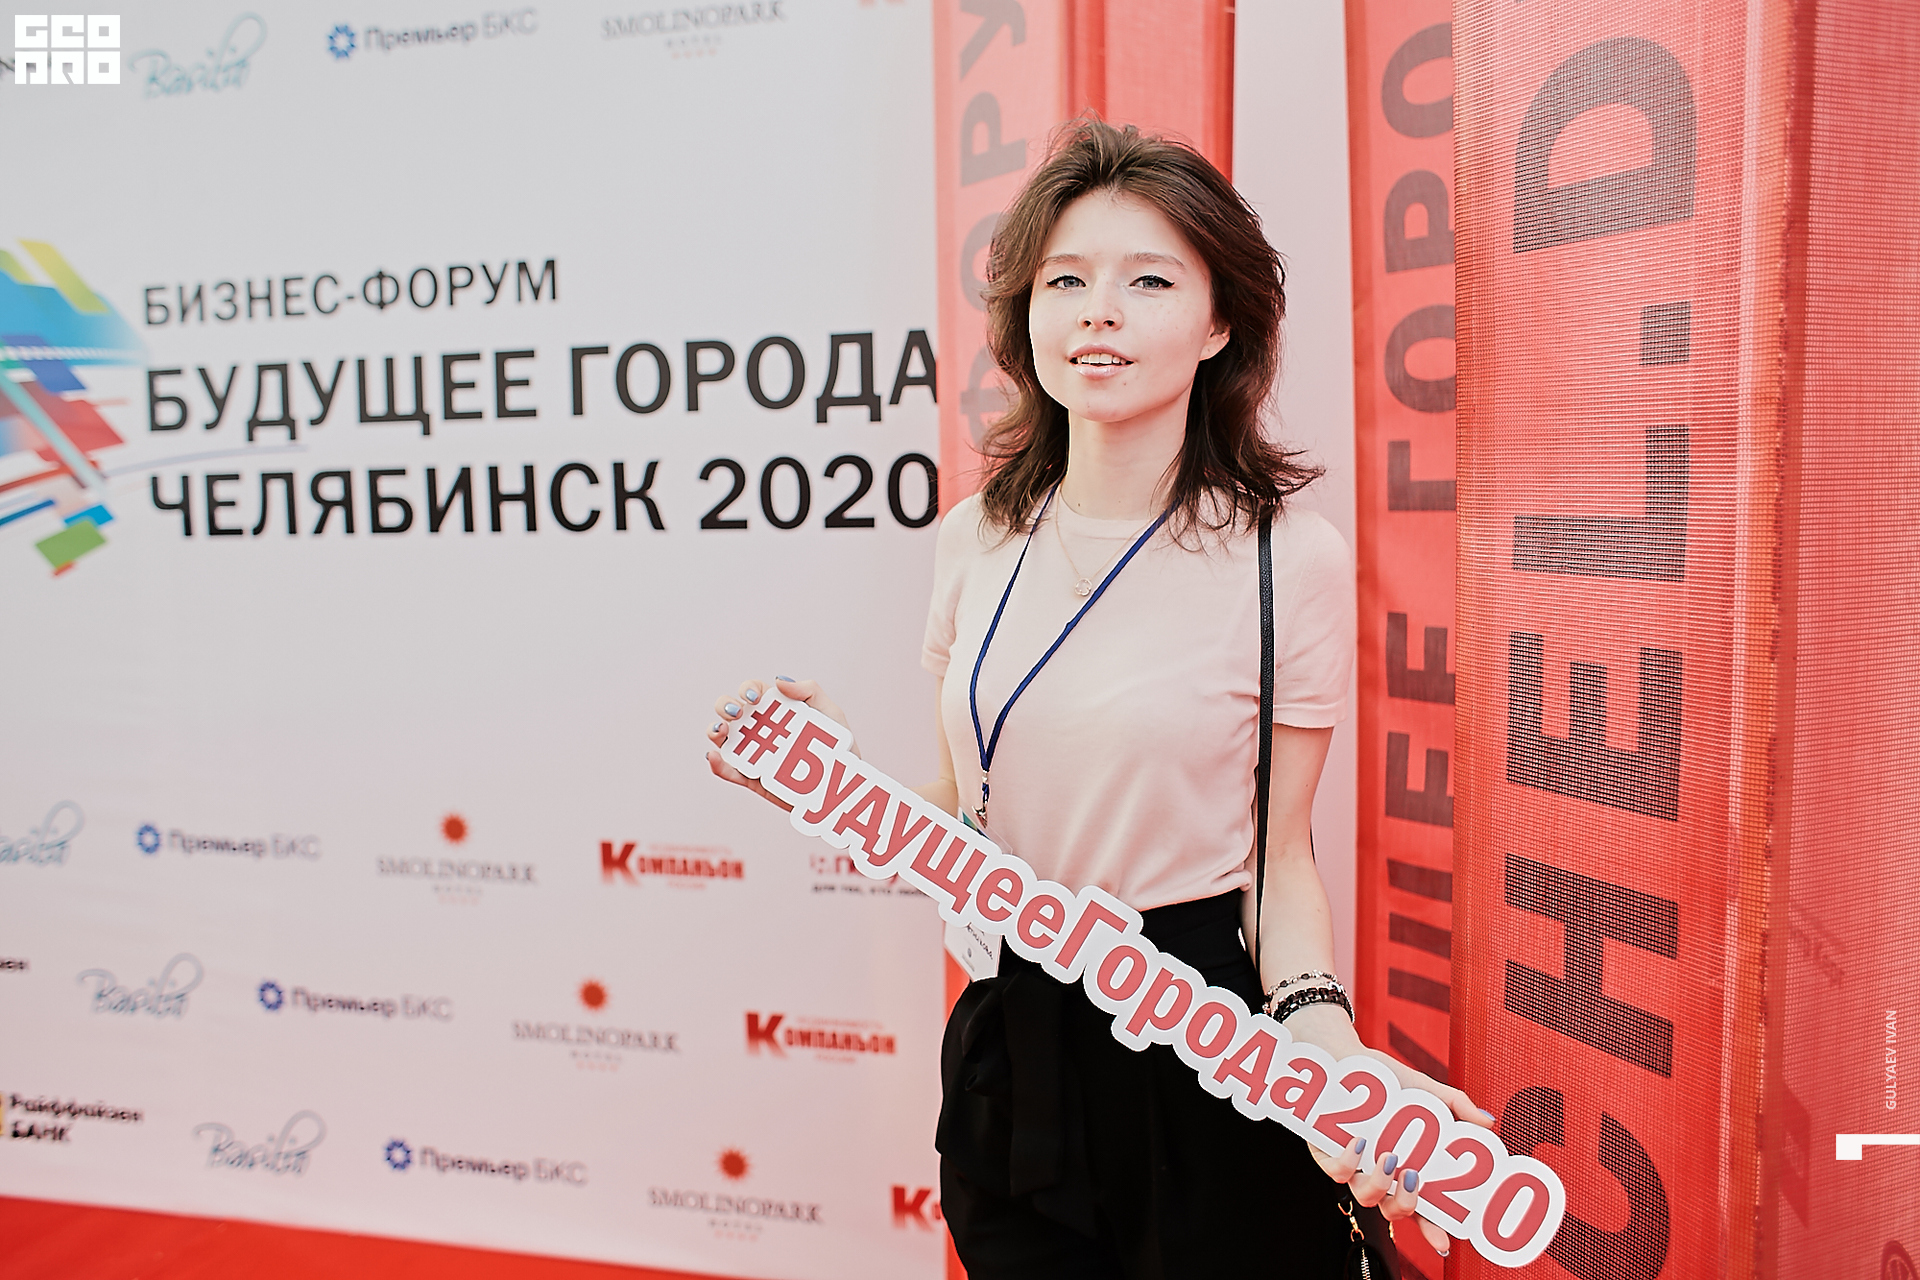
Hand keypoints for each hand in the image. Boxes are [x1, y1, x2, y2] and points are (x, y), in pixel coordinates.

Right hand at [704, 677, 855, 808]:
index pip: (754, 691)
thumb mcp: (830, 713)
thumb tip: (779, 680)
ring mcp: (753, 753)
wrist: (843, 785)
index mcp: (776, 709)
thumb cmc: (837, 746)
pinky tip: (714, 757)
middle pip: (730, 710)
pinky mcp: (752, 779)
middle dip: (725, 705)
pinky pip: (729, 771)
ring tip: (720, 730)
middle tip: (737, 713)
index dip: (748, 688)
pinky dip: (717, 764)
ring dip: (715, 730)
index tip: (754, 697)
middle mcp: (759, 728)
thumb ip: (809, 690)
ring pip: (723, 738)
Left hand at [1293, 1006, 1496, 1259]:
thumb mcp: (1427, 1091)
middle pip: (1395, 1211)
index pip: (1424, 1209)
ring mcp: (1354, 1167)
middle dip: (1408, 1205)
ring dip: (1381, 1184)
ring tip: (1390, 1157)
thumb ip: (1459, 1106)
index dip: (1434, 1230)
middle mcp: (1381, 1175)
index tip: (1446, 1241)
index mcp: (1408, 1169)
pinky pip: (1337, 1172)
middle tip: (1416, 1178)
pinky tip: (1360, 1142)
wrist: (1347, 1059)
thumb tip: (1489, 1124)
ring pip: (1366, 1197)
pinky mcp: (1327, 1154)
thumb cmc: (1389, 1081)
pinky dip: (1349, 1162)